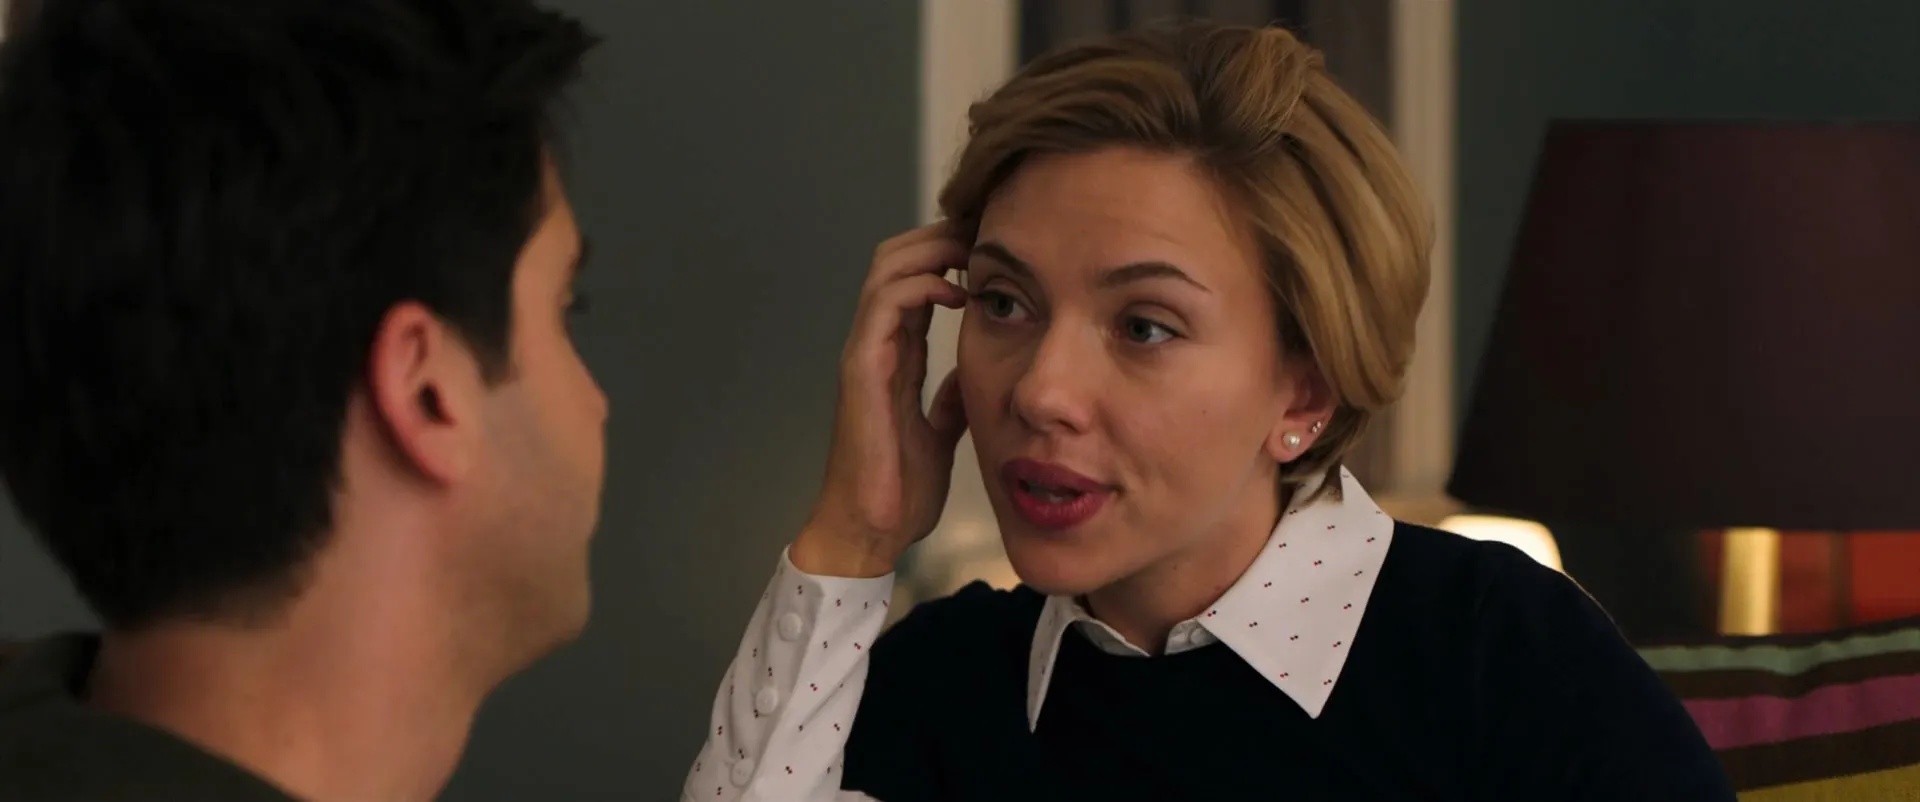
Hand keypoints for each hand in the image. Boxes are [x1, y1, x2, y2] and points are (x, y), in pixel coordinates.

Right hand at [792, 223, 970, 577]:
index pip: (916, 279)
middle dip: (941, 234)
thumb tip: (980, 370)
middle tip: (988, 231)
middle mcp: (876, 345)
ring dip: (931, 247)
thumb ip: (954, 396)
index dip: (950, 253)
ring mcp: (864, 353)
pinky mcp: (861, 370)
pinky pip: (883, 305)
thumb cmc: (900, 490)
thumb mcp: (943, 431)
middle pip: (897, 258)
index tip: (996, 246)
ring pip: (887, 268)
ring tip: (973, 246)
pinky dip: (919, 284)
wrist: (872, 531)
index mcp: (895, 357)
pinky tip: (956, 290)